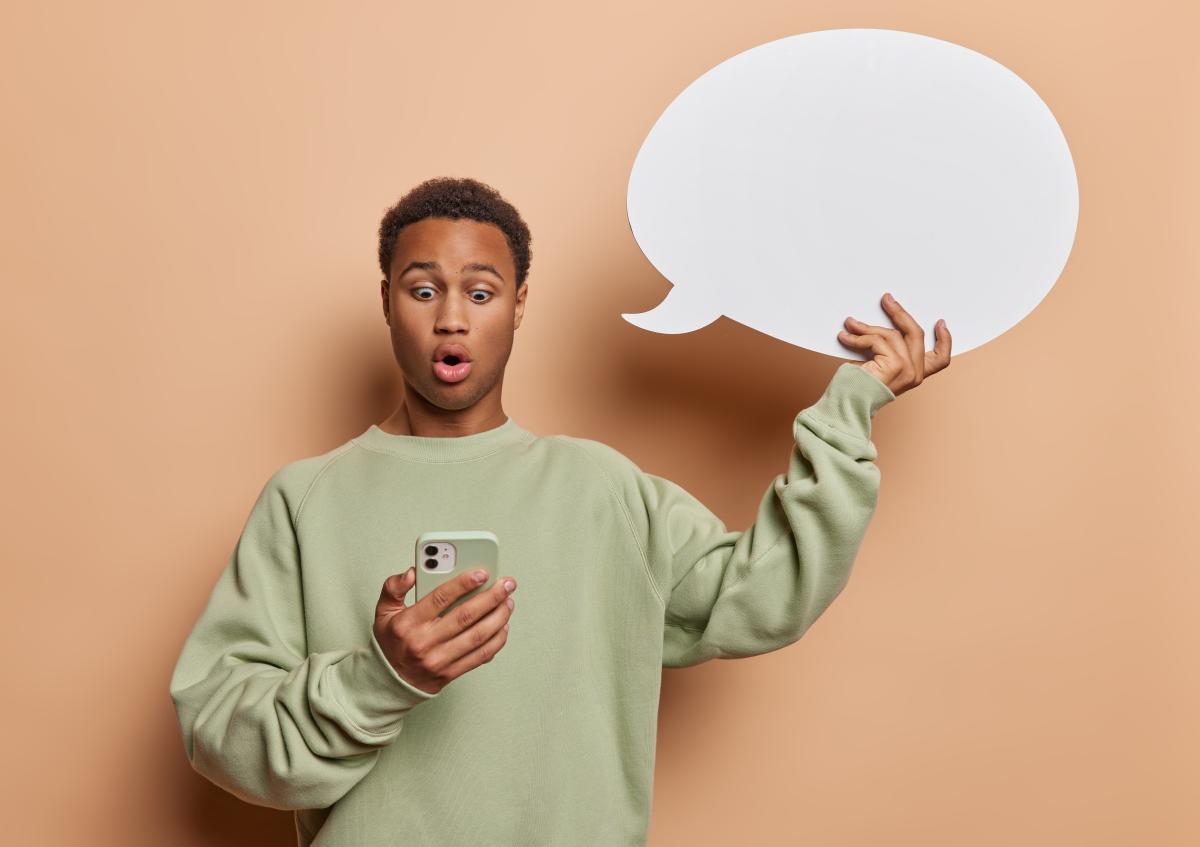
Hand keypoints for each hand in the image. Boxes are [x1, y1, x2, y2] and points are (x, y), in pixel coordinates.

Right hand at [373, 567, 516, 694]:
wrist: (388, 682)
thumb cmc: (391, 642)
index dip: (464, 583)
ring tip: (509, 603)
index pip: (440, 598)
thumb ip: (394, 587)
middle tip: (507, 584)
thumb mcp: (383, 611)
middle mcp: (424, 642)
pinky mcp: (450, 673)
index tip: (482, 573)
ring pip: (478, 636)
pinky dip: (496, 641)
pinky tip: (503, 627)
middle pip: (466, 616)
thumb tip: (412, 572)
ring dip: (498, 617)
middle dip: (491, 597)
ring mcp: (439, 660)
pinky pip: (480, 656)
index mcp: (408, 623)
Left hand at [836, 292, 951, 396]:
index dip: (945, 340)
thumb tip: (878, 326)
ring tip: (850, 324)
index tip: (940, 323)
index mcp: (915, 375)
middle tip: (886, 300)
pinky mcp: (895, 365)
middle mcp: (915, 374)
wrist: (847, 405)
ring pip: (891, 334)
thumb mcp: (878, 365)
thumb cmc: (857, 388)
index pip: (940, 360)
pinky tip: (845, 337)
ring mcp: (907, 369)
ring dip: (867, 327)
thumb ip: (887, 350)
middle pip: (916, 333)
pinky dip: (858, 337)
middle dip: (900, 313)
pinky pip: (877, 340)